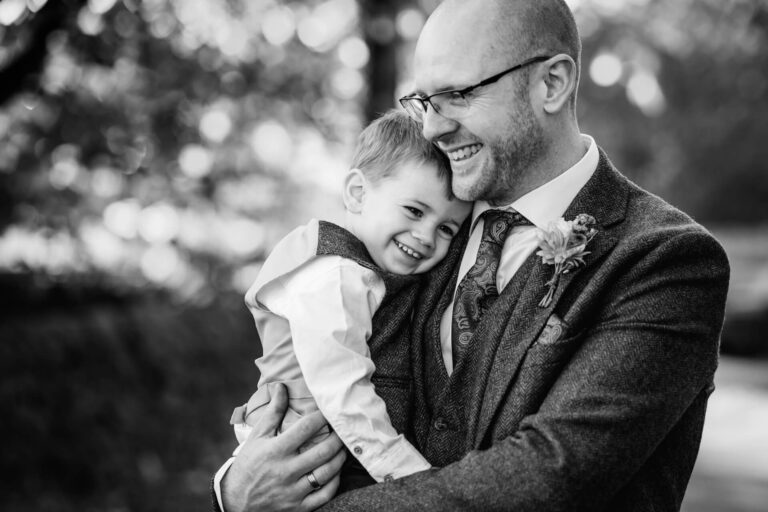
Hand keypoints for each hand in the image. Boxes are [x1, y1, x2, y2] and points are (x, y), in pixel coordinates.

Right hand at [221, 383, 346, 511]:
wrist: (236, 501)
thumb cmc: (248, 464)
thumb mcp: (257, 436)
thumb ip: (273, 412)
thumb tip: (281, 386)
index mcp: (276, 450)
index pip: (306, 428)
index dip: (322, 416)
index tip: (328, 411)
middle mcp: (286, 471)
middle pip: (323, 450)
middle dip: (338, 438)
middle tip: (342, 430)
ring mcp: (293, 491)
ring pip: (327, 473)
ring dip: (340, 458)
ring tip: (342, 449)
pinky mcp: (298, 507)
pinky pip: (325, 495)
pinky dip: (335, 482)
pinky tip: (335, 471)